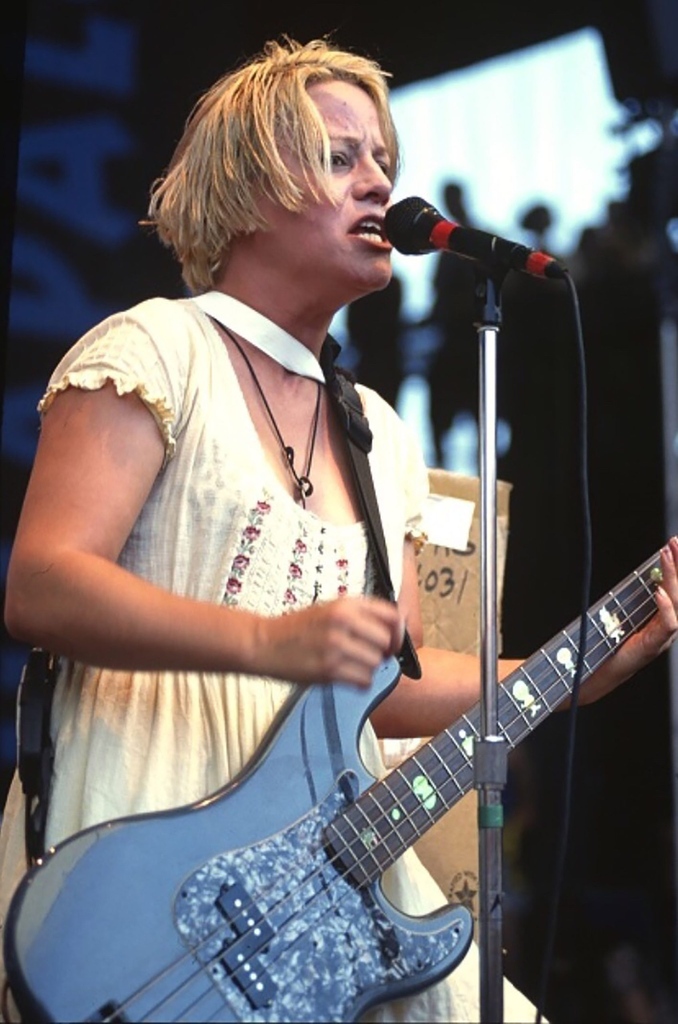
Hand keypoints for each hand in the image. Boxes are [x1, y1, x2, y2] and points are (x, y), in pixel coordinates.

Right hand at [252, 596, 404, 687]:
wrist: (265, 643)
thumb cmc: (297, 628)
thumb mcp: (330, 608)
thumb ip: (360, 615)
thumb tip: (392, 630)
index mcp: (346, 604)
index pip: (391, 615)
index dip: (398, 631)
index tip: (394, 641)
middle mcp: (344, 621)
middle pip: (386, 642)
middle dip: (381, 653)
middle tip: (367, 656)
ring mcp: (336, 645)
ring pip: (376, 663)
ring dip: (367, 668)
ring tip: (350, 665)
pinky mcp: (329, 669)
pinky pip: (364, 680)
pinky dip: (360, 682)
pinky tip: (347, 676)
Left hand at [579, 537, 677, 704]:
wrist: (592, 676)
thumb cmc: (602, 647)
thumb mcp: (617, 615)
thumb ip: (628, 599)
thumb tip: (637, 576)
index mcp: (658, 618)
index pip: (673, 588)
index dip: (677, 566)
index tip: (674, 543)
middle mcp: (664, 628)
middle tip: (673, 543)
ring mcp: (660, 638)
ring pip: (677, 605)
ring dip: (672, 578)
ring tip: (665, 556)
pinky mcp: (650, 648)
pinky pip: (667, 626)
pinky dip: (665, 608)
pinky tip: (658, 592)